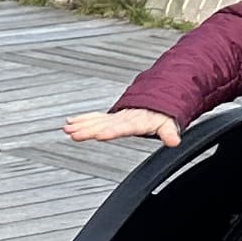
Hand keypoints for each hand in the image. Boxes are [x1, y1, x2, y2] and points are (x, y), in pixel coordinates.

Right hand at [62, 108, 183, 145]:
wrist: (158, 100)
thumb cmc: (162, 114)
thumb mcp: (168, 123)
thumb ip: (169, 132)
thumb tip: (174, 141)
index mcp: (135, 120)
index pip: (121, 126)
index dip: (111, 130)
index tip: (99, 134)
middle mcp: (122, 118)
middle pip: (103, 124)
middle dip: (87, 129)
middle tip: (73, 133)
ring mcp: (115, 117)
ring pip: (95, 120)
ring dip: (81, 125)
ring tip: (67, 129)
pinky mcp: (111, 118)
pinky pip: (94, 118)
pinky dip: (82, 120)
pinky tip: (70, 122)